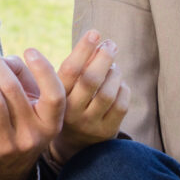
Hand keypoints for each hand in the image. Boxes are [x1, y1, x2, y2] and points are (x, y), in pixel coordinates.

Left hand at [0, 49, 65, 179]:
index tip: (29, 50)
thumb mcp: (32, 107)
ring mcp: (7, 146)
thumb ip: (22, 76)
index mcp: (49, 124)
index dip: (44, 70)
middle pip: (13, 90)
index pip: (54, 95)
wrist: (4, 172)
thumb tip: (4, 61)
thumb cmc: (19, 125)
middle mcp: (32, 136)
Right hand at [46, 29, 130, 166]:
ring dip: (114, 72)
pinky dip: (123, 88)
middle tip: (110, 44)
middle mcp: (72, 112)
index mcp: (57, 98)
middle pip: (91, 80)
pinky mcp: (107, 132)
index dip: (83, 49)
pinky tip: (118, 83)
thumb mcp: (62, 89)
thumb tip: (97, 40)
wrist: (73, 147)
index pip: (69, 70)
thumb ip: (76, 69)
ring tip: (113, 65)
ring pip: (108, 92)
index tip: (94, 32)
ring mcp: (90, 124)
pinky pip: (121, 105)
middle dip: (103, 57)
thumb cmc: (68, 106)